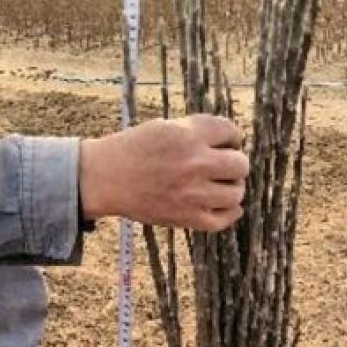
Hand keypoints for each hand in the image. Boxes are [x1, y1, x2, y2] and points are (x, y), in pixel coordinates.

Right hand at [79, 115, 248, 232]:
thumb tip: (231, 141)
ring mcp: (192, 194)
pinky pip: (223, 220)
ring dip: (233, 188)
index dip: (232, 137)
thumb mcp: (165, 127)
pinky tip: (226, 205)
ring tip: (221, 185)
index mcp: (188, 136)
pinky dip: (230, 212)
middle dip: (235, 163)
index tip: (226, 143)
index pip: (232, 132)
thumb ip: (197, 131)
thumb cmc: (134, 149)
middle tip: (224, 166)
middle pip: (241, 164)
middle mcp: (194, 164)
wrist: (105, 178)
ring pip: (236, 193)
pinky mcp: (186, 217)